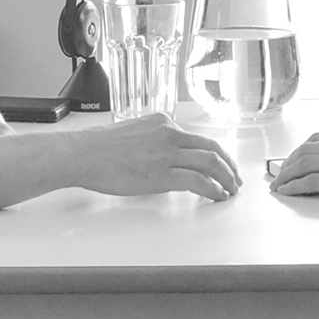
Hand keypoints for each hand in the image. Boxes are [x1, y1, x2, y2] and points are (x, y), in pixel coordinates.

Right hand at [77, 114, 241, 201]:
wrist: (83, 154)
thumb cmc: (99, 148)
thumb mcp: (134, 134)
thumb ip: (154, 142)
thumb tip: (164, 160)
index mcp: (163, 122)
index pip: (197, 137)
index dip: (215, 152)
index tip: (221, 163)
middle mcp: (169, 133)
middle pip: (212, 147)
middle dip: (228, 165)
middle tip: (235, 178)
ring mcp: (167, 153)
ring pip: (210, 162)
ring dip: (226, 178)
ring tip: (231, 190)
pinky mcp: (163, 173)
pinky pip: (198, 181)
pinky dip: (213, 189)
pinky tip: (217, 196)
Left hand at [270, 128, 318, 201]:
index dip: (301, 149)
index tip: (293, 158)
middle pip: (307, 149)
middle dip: (288, 162)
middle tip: (279, 173)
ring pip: (305, 164)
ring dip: (287, 175)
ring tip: (279, 185)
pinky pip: (313, 182)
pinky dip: (296, 186)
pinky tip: (289, 192)